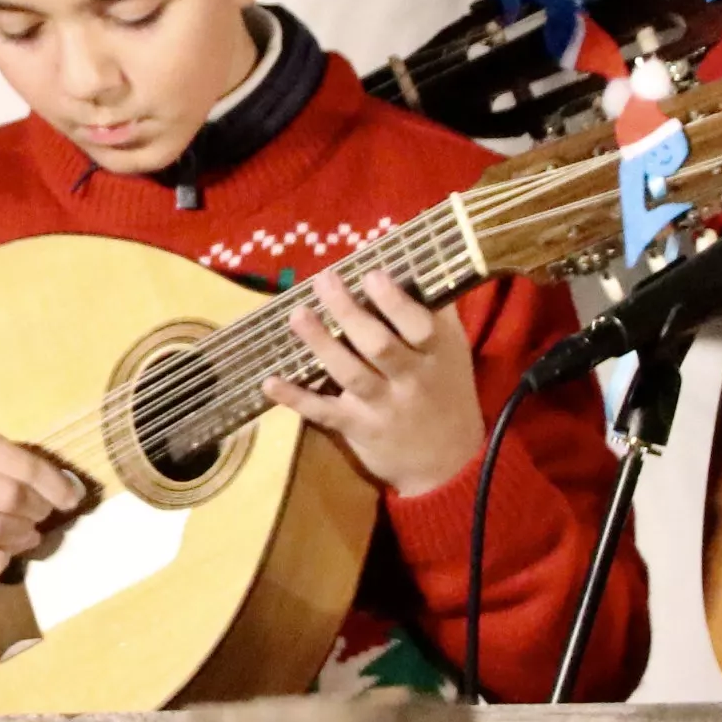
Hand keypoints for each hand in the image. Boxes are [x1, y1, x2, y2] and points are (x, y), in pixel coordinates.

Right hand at [0, 421, 87, 580]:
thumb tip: (60, 484)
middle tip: (42, 512)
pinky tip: (6, 550)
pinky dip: (5, 558)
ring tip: (28, 532)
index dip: (56, 484)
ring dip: (26, 534)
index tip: (72, 496)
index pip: (22, 464)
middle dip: (40, 508)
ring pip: (0, 530)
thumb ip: (4, 457)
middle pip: (13, 498)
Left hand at [265, 268, 488, 494]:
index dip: (395, 301)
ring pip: (350, 374)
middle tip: (323, 280)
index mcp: (436, 353)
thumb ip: (433, 310)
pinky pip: (324, 412)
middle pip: (378, 345)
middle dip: (349, 312)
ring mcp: (383, 406)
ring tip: (297, 315)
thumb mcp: (451, 350)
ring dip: (321, 344)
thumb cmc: (445, 389)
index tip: (370, 273)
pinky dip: (296, 398)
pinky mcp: (358, 428)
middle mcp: (411, 379)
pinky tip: (269, 381)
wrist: (448, 462)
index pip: (419, 325)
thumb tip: (408, 258)